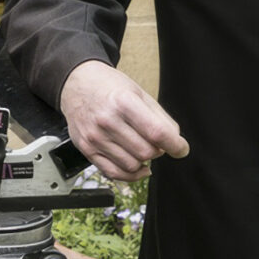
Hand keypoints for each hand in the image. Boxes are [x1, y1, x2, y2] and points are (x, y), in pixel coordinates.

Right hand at [60, 61, 188, 178]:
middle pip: (146, 152)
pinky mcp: (87, 149)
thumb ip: (159, 117)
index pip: (156, 132)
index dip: (175, 145)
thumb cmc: (109, 86)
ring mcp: (95, 137)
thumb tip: (174, 140)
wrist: (77, 83)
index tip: (181, 148)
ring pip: (132, 165)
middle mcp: (107, 121)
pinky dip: (130, 174)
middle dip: (158, 151)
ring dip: (144, 162)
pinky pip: (113, 172)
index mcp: (123, 102)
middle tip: (156, 142)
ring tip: (142, 148)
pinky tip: (138, 167)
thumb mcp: (139, 92)